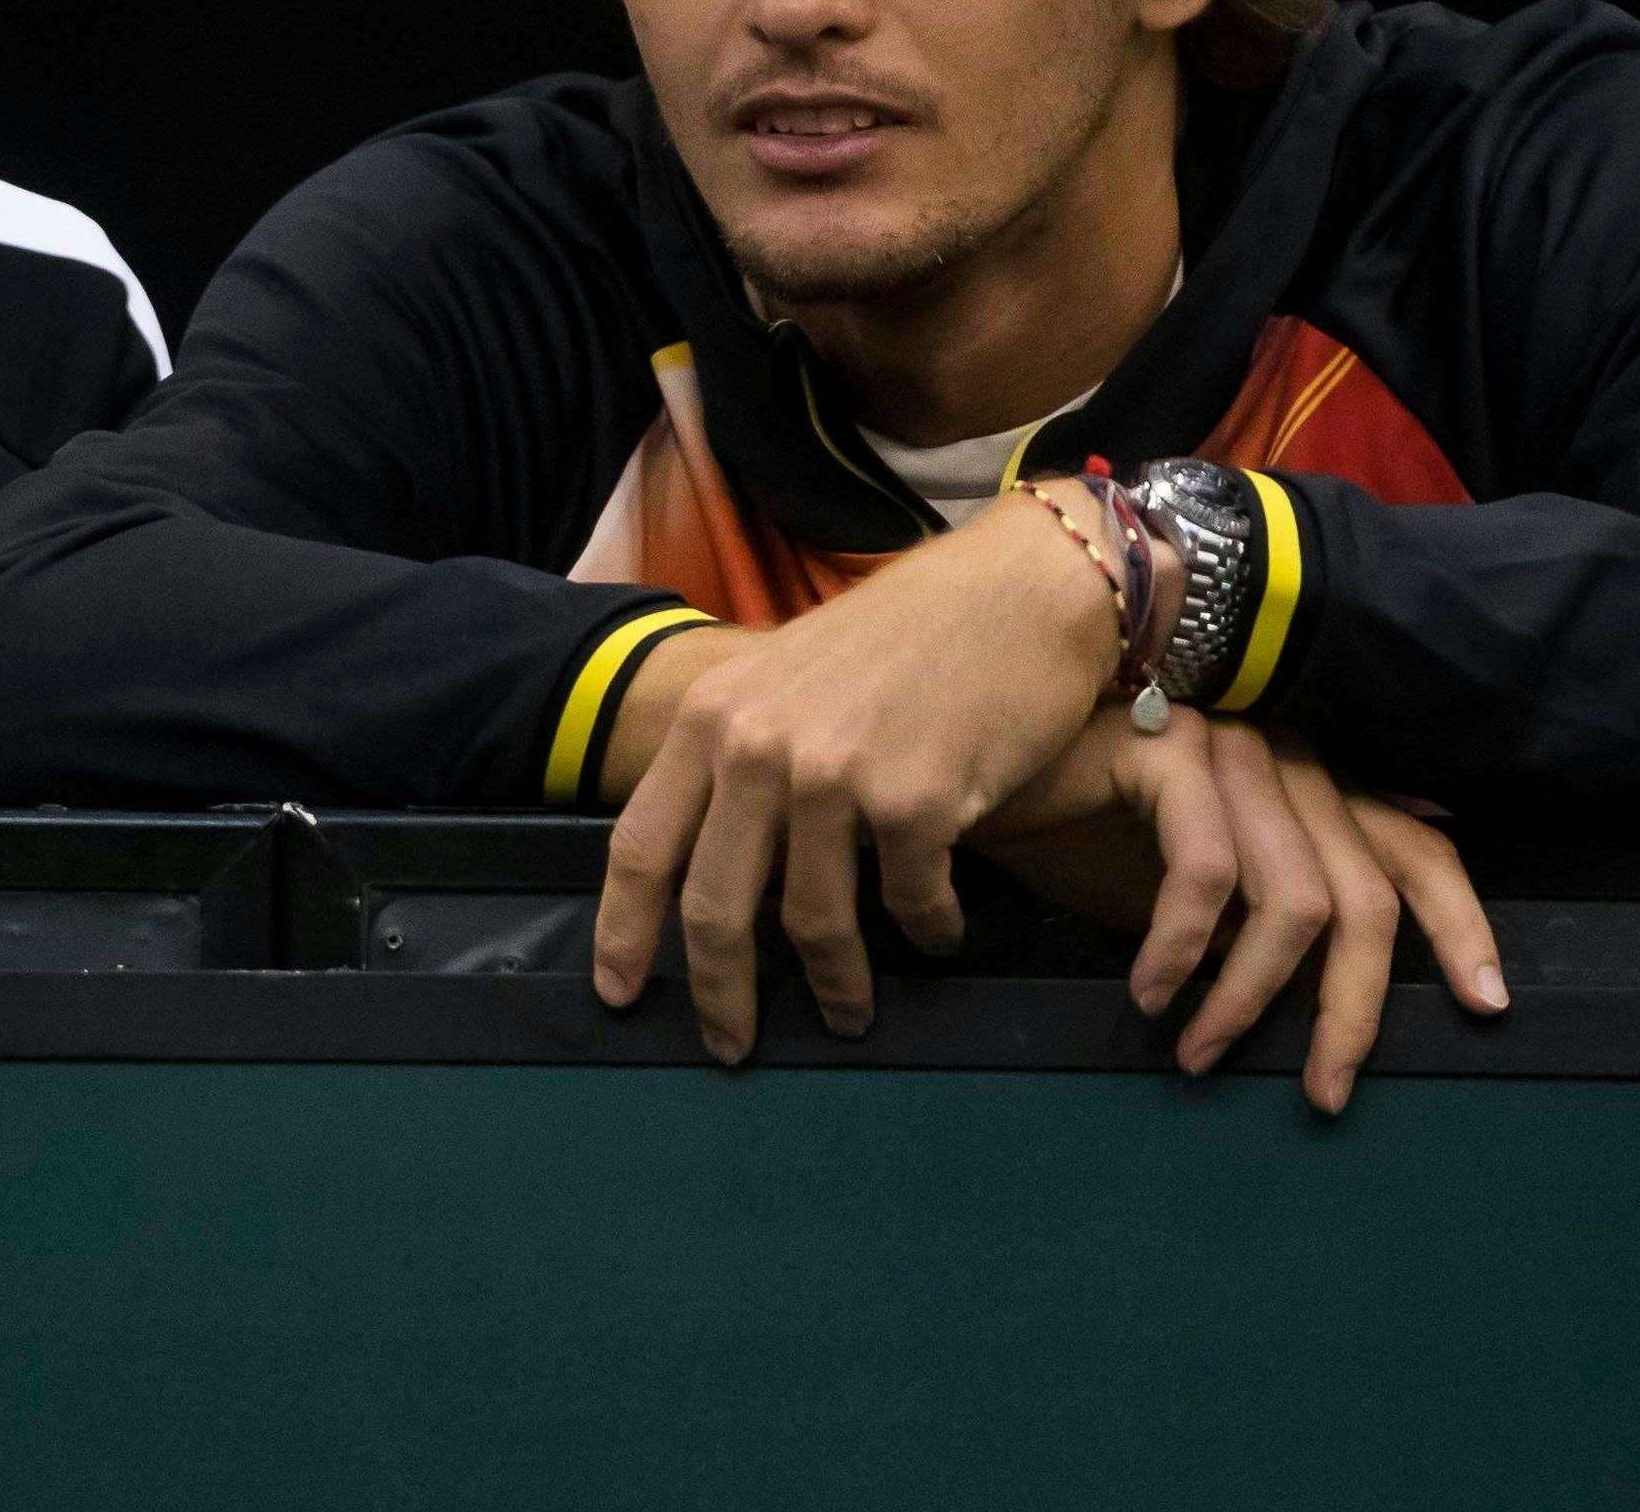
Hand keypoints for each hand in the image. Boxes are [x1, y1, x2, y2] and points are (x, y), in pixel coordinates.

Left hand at [589, 490, 1127, 1063]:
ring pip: (812, 923)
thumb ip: (744, 756)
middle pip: (714, 907)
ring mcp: (834, 774)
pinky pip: (912, 905)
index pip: (638, 844)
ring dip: (835, 984)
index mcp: (715, 717)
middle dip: (721, 994)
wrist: (1019, 591)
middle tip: (732, 1047)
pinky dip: (928, 931)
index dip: (623, 933)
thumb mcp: (790, 678)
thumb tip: (714, 861)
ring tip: (849, 1012)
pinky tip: (941, 932)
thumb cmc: (910, 637)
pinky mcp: (916, 800)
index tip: (620, 995)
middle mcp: (758, 746)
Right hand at [970, 707, 1507, 1112]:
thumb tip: (1322, 998)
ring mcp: (1230, 746)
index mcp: (1306, 784)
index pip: (1413, 847)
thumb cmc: (1074, 829)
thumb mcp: (1184, 893)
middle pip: (1366, 893)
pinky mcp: (1168, 752)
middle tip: (1321, 1091)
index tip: (1486, 1006)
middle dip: (1351, 1007)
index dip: (1459, 925)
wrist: (974, 767)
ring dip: (1249, 999)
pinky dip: (1183, 952)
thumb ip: (1254, 925)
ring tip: (1201, 1056)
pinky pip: (1207, 874)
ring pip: (1294, 897)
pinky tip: (1151, 997)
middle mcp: (1285, 756)